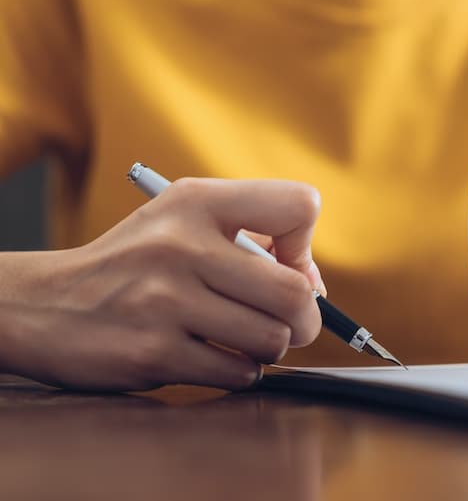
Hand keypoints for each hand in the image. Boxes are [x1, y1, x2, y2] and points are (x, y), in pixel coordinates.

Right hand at [0, 178, 324, 390]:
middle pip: (296, 292)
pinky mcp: (154, 351)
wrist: (45, 305)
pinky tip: (212, 357)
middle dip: (306, 318)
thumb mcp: (184, 220)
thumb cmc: (136, 264)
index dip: (305, 246)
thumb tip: (315, 287)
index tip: (284, 266)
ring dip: (268, 348)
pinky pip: (238, 373)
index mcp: (196, 202)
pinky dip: (239, 372)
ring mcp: (166, 301)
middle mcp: (182, 245)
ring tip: (240, 339)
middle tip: (289, 324)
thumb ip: (255, 237)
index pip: (299, 206)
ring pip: (272, 339)